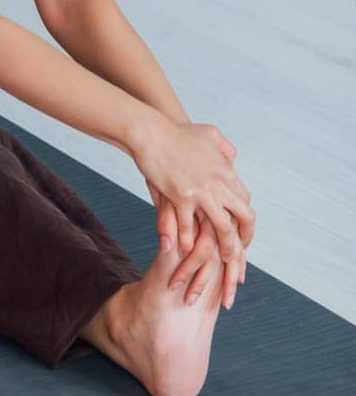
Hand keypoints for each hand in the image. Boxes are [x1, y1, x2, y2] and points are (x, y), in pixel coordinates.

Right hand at [132, 120, 253, 297]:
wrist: (150, 130)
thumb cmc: (176, 131)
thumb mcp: (209, 133)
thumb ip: (224, 148)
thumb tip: (232, 158)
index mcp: (227, 173)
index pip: (245, 205)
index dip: (245, 225)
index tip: (240, 237)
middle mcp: (220, 185)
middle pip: (243, 220)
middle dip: (242, 242)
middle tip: (238, 259)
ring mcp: (202, 192)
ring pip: (221, 228)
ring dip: (222, 250)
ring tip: (219, 265)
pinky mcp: (180, 196)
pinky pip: (189, 226)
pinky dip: (189, 242)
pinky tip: (185, 254)